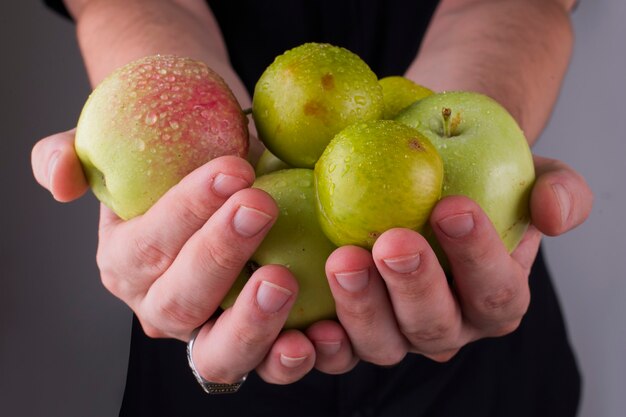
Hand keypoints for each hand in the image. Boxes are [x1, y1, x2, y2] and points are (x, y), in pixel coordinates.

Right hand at [31, 130, 318, 384]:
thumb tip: (59, 180)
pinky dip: (292, 357)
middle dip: (218, 255)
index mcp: (128, 263)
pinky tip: (322, 333)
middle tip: (259, 207)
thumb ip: (68, 156)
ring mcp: (210, 334)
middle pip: (182, 302)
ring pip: (220, 353)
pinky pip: (270, 365)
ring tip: (282, 281)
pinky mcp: (258, 345)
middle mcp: (163, 308)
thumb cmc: (179, 162)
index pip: (150, 245)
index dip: (186, 211)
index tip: (234, 170)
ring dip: (251, 323)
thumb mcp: (119, 147)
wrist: (231, 178)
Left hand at [305, 155, 592, 371]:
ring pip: (382, 343)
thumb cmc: (472, 176)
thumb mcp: (523, 173)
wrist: (418, 174)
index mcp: (493, 296)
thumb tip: (553, 213)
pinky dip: (321, 345)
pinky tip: (307, 320)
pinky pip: (336, 352)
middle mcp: (445, 325)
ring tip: (342, 261)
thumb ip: (557, 191)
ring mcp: (393, 333)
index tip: (453, 207)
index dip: (479, 256)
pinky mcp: (347, 331)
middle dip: (413, 286)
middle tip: (390, 241)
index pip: (496, 289)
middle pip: (433, 324)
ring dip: (361, 308)